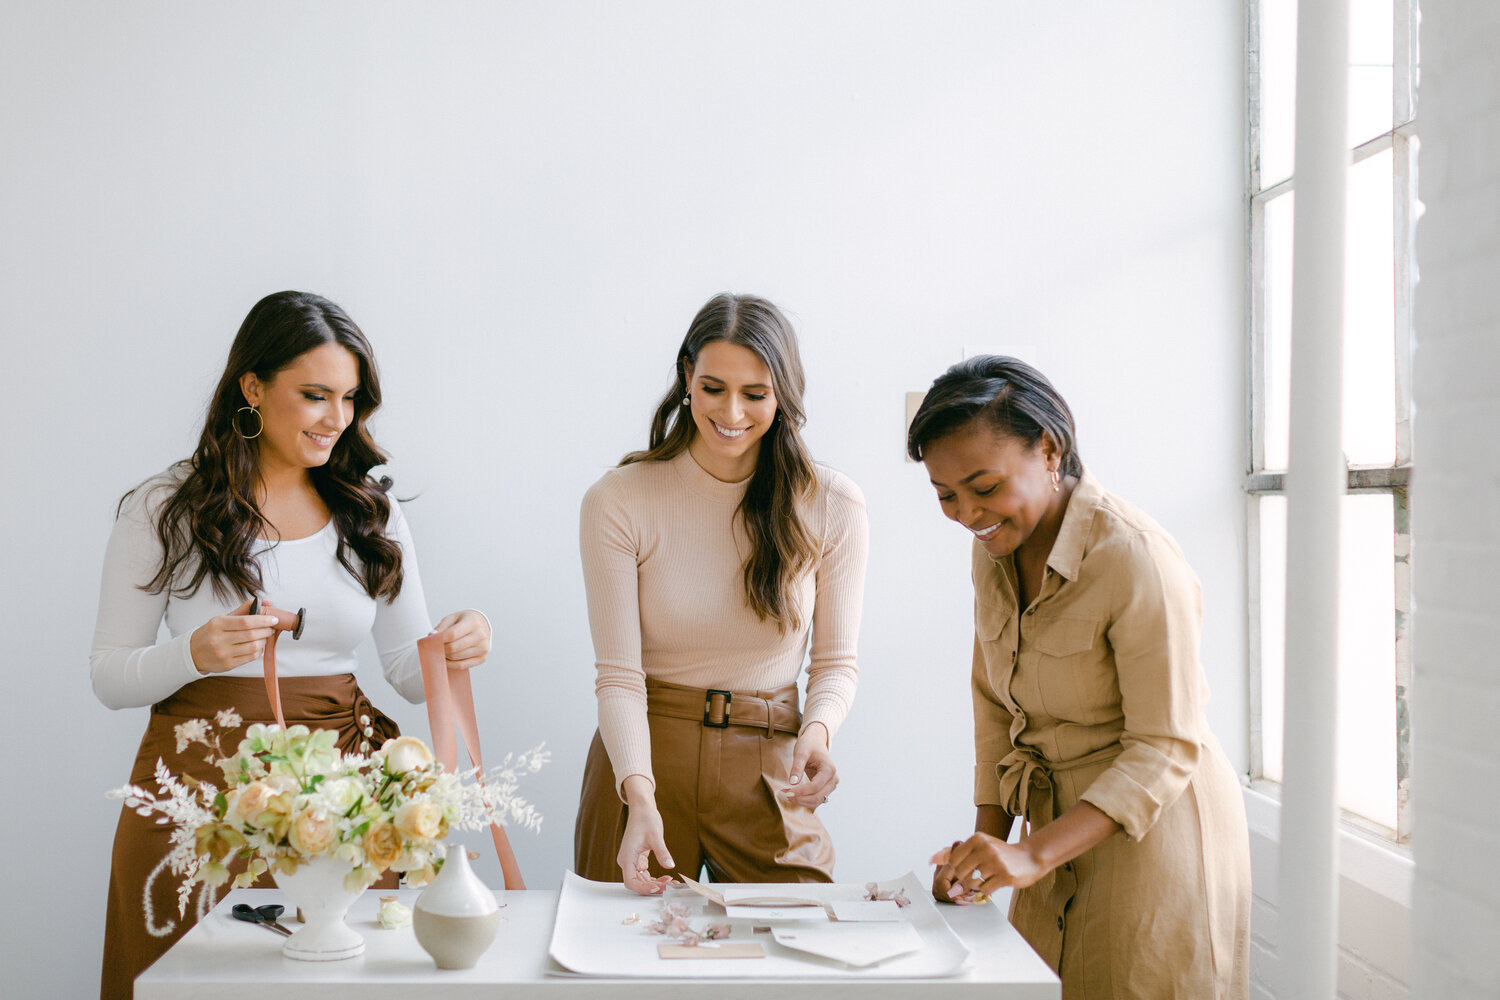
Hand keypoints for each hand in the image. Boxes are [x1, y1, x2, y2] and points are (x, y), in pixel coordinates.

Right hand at [189, 598, 279, 674]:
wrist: (193, 653)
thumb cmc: (211, 633)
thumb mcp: (223, 618)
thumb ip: (244, 609)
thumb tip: (267, 602)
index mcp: (217, 624)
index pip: (246, 621)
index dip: (263, 620)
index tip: (274, 619)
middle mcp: (218, 639)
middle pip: (251, 635)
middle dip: (266, 631)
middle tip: (271, 628)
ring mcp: (223, 653)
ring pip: (253, 647)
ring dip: (263, 641)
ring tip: (264, 637)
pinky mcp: (227, 665)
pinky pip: (250, 657)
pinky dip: (258, 651)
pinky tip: (257, 646)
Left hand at [433, 609, 490, 669]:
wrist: (482, 625)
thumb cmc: (465, 621)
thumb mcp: (453, 618)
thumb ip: (442, 626)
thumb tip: (431, 636)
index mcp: (473, 622)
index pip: (452, 634)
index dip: (440, 639)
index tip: (433, 640)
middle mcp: (480, 636)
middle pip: (453, 648)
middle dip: (441, 648)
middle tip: (436, 646)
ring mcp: (483, 648)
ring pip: (456, 658)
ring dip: (445, 656)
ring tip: (442, 650)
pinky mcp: (482, 658)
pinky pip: (461, 665)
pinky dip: (451, 664)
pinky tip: (447, 658)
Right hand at [618, 776, 674, 895]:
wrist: (642, 809)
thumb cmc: (646, 819)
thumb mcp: (656, 836)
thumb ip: (662, 852)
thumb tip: (670, 866)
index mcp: (627, 856)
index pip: (631, 881)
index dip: (644, 888)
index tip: (658, 888)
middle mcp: (627, 861)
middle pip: (637, 883)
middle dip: (653, 887)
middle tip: (671, 886)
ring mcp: (632, 861)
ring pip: (642, 880)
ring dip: (655, 883)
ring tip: (671, 883)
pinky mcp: (638, 860)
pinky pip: (645, 874)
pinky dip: (655, 878)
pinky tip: (667, 878)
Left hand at [781, 723, 836, 808]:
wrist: (816, 742)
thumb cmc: (809, 745)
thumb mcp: (801, 752)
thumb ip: (797, 767)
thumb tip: (792, 783)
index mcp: (829, 769)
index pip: (815, 786)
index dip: (800, 792)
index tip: (787, 792)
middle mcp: (833, 779)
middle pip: (817, 797)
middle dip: (800, 799)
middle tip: (783, 795)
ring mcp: (831, 785)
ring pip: (817, 801)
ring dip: (801, 801)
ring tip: (786, 795)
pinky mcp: (826, 788)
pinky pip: (816, 799)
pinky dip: (804, 800)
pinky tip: (793, 794)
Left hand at [930, 832, 1046, 896]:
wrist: (1030, 858)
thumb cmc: (1001, 854)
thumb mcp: (979, 847)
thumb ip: (954, 853)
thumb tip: (931, 860)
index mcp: (977, 838)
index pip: (953, 859)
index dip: (956, 870)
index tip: (963, 872)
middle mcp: (986, 848)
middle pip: (960, 873)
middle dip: (964, 881)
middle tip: (974, 879)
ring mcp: (996, 862)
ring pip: (971, 882)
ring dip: (974, 887)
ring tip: (984, 880)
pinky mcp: (1005, 876)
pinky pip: (984, 890)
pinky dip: (984, 891)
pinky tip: (991, 885)